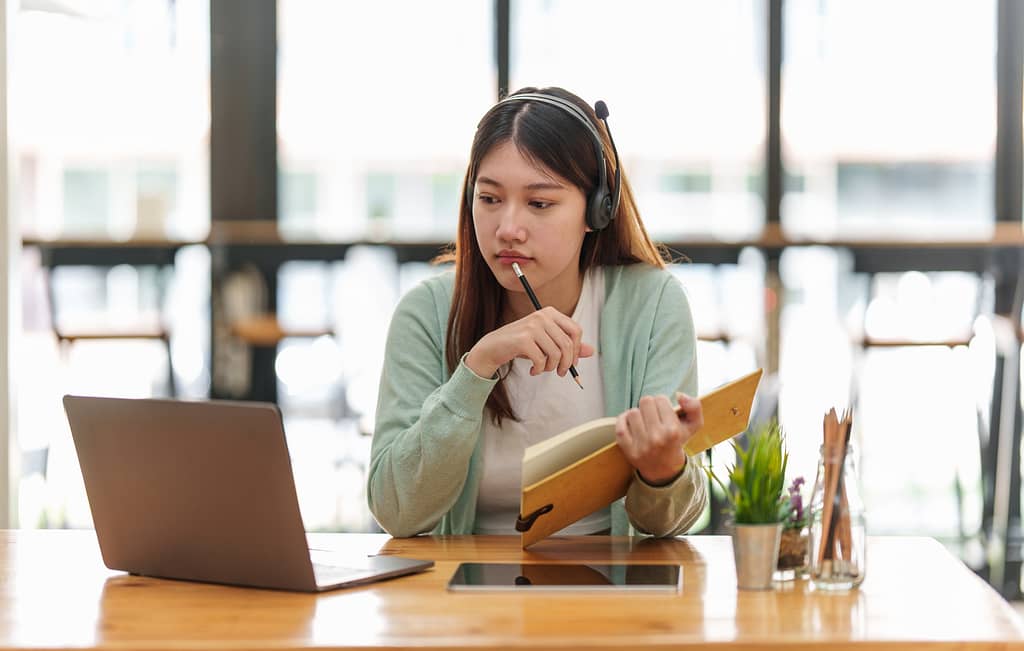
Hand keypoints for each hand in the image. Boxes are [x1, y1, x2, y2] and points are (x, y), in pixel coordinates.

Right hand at [464, 306, 594, 378]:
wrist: (493, 347)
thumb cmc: (522, 345)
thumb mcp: (546, 343)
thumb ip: (567, 345)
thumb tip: (591, 351)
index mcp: (550, 313)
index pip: (576, 330)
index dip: (577, 350)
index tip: (571, 363)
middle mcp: (542, 316)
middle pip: (567, 344)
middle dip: (566, 363)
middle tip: (560, 373)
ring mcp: (532, 326)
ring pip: (555, 354)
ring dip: (550, 367)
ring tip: (542, 369)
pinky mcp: (523, 339)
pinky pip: (541, 360)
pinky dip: (539, 370)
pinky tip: (532, 370)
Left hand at [615, 393, 703, 485]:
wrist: (664, 469)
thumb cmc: (677, 442)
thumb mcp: (693, 425)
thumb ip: (694, 406)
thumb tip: (680, 394)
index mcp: (673, 430)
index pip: (661, 399)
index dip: (662, 403)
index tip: (664, 412)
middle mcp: (656, 437)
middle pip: (645, 402)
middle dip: (650, 406)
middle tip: (653, 416)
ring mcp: (641, 444)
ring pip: (632, 412)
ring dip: (638, 414)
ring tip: (644, 422)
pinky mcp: (627, 448)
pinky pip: (619, 425)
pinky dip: (623, 421)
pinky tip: (631, 424)